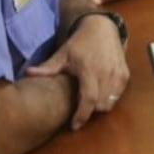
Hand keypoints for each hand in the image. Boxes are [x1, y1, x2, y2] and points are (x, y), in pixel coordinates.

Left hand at [25, 15, 128, 129]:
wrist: (102, 27)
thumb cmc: (80, 43)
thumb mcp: (62, 54)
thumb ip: (47, 68)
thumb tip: (27, 74)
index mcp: (90, 70)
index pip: (89, 99)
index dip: (82, 115)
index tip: (74, 125)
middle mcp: (106, 73)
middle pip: (101, 104)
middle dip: (90, 112)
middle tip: (80, 110)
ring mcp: (118, 74)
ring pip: (111, 102)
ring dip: (100, 106)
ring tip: (90, 101)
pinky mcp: (125, 74)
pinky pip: (118, 94)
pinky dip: (110, 98)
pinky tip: (100, 92)